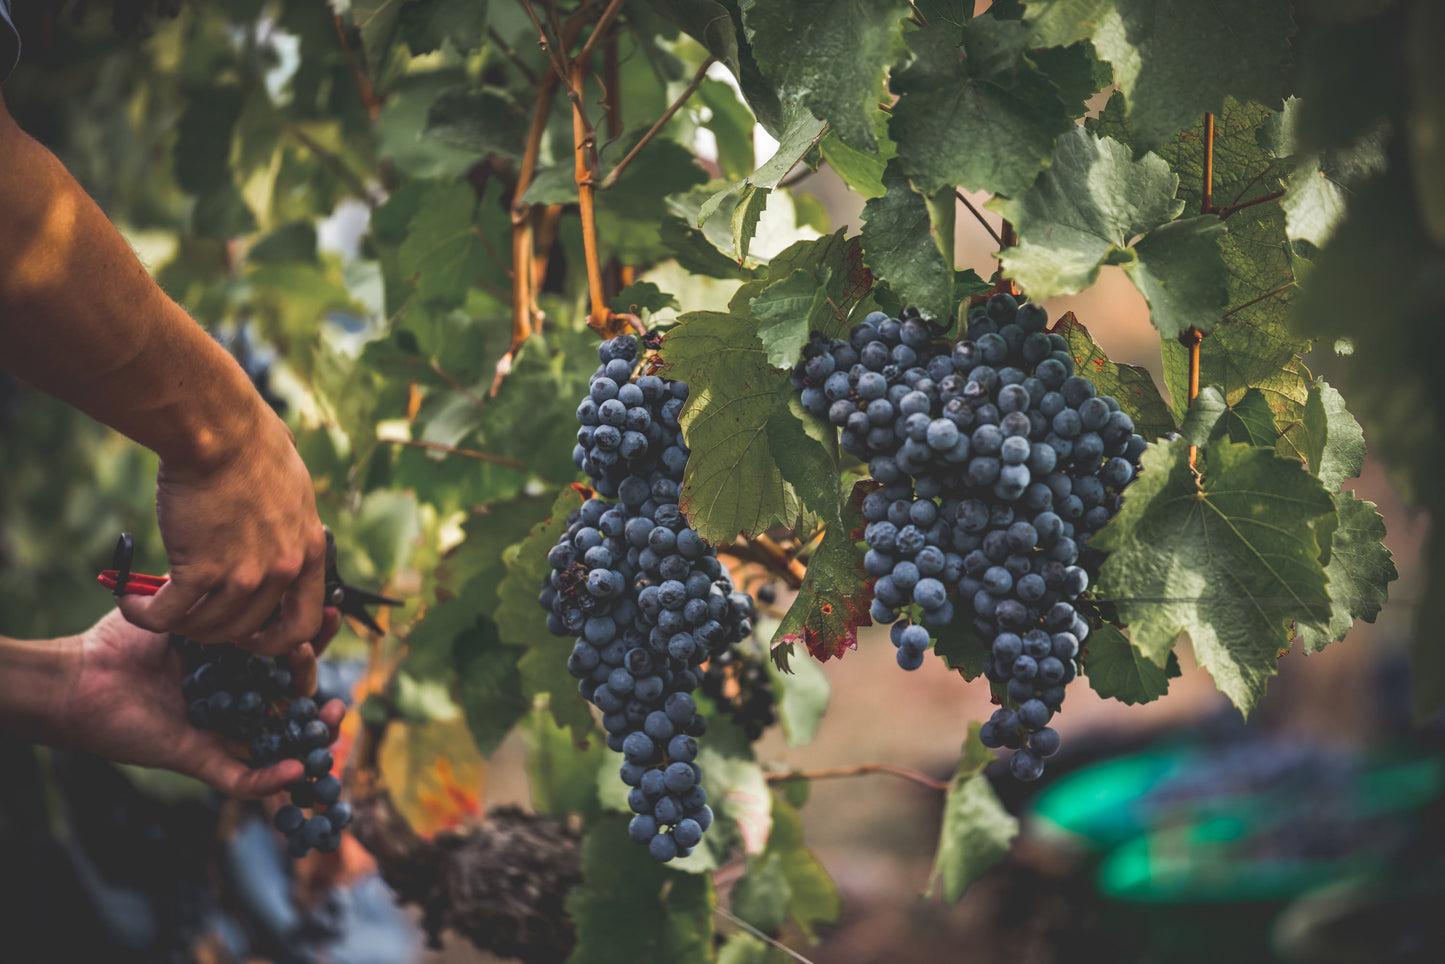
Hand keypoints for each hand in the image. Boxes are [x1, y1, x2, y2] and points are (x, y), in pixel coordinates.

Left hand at [56, 608, 344, 797]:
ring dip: (314, 736)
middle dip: (316, 680)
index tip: (331, 613)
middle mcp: (231, 698)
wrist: (80, 674)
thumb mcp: (183, 610)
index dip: (313, 637)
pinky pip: (240, 777)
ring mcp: (218, 731)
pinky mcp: (198, 758)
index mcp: (231, 664)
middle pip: (291, 699)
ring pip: (278, 742)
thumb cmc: (121, 640)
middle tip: (311, 654)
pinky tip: (297, 767)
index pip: (284, 654)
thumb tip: (262, 573)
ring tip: (333, 715)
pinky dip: (271, 779)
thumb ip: (220, 599)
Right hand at [116, 410, 327, 656]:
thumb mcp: (294, 490)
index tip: (251, 636)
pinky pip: (168, 614)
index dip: (275, 640)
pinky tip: (129, 604)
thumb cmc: (251, 445)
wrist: (218, 430)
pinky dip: (143, 615)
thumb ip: (290, 525)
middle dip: (216, 631)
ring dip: (177, 624)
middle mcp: (282, 569)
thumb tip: (281, 527)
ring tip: (154, 607)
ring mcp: (244, 573)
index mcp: (309, 551)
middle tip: (193, 618)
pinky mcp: (201, 569)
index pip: (304, 622)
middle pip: (248, 629)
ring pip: (207, 627)